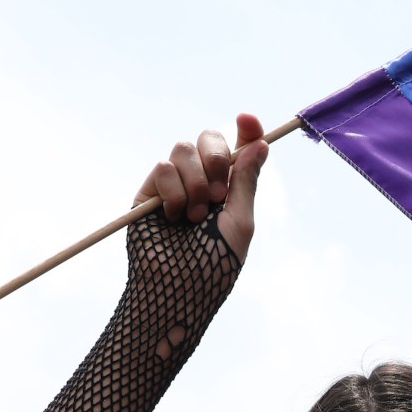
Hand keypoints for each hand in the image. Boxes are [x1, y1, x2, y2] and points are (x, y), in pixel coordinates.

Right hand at [133, 115, 268, 265]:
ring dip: (194, 181)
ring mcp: (175, 185)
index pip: (239, 148)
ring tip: (195, 216)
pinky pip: (163, 167)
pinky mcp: (150, 192)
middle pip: (209, 138)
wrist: (176, 291)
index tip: (247, 120)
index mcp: (230, 190)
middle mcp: (202, 182)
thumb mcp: (240, 224)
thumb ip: (246, 182)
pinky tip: (173, 217)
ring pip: (183, 148)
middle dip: (216, 158)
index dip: (246, 130)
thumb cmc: (213, 267)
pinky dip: (172, 191)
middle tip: (217, 193)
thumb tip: (261, 143)